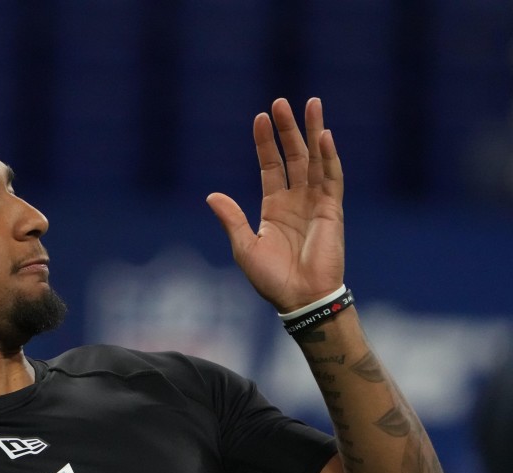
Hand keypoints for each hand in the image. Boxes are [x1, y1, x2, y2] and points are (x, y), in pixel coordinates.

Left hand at [206, 97, 345, 313]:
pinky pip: (332, 178)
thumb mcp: (245, 247)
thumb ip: (232, 219)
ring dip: (313, 132)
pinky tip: (324, 135)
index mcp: (274, 208)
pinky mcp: (332, 211)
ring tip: (311, 104)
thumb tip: (211, 195)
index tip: (260, 118)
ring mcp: (316, 203)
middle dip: (289, 129)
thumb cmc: (271, 279)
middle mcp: (296, 201)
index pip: (270, 167)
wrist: (300, 299)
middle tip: (282, 102)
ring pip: (316, 160)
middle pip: (294, 156)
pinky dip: (329, 156)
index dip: (266, 143)